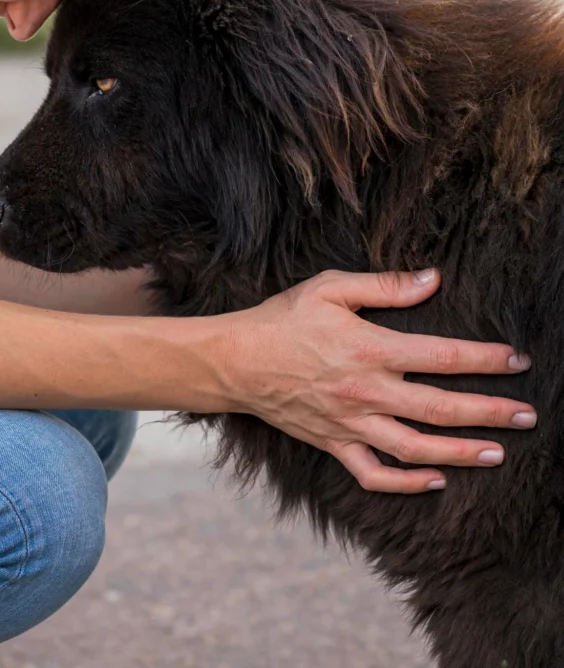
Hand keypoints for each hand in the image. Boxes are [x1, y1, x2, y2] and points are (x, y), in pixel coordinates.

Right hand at [222, 269, 535, 493]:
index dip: (485, 359)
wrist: (234, 360)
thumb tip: (433, 279)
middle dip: (491, 412)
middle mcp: (366, 391)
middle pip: (442, 408)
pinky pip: (374, 473)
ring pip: (416, 448)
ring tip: (497, 452)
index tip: (517, 359)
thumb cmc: (281, 319)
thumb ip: (384, 286)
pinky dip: (406, 482)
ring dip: (461, 452)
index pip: (443, 356)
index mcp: (370, 349)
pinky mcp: (333, 443)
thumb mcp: (329, 288)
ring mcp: (350, 423)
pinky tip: (435, 480)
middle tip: (527, 415)